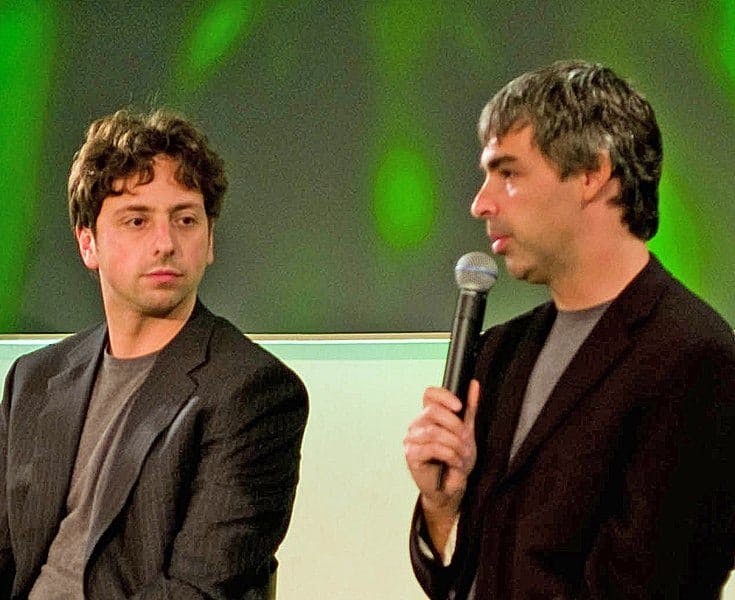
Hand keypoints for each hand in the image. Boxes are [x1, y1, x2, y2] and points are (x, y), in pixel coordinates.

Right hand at [404, 380, 479, 549]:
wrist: (452, 488)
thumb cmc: (456, 461)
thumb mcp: (467, 432)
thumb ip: (469, 408)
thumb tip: (474, 384)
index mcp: (429, 416)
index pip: (429, 394)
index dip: (444, 396)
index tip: (459, 407)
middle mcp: (417, 424)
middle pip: (432, 411)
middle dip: (455, 426)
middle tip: (467, 440)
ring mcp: (411, 439)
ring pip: (434, 431)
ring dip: (455, 444)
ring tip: (463, 455)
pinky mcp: (411, 455)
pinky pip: (432, 448)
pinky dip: (449, 455)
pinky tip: (455, 462)